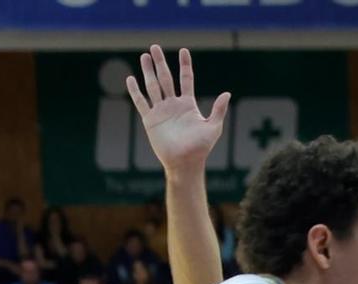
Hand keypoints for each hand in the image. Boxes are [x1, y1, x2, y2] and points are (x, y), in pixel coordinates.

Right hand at [128, 45, 228, 177]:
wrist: (185, 163)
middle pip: (166, 78)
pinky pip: (141, 102)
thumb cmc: (201, 148)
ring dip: (148, 71)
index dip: (184, 65)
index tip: (183, 51)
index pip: (186, 79)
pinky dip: (135, 91)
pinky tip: (130, 79)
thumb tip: (227, 93)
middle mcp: (173, 105)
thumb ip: (218, 110)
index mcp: (188, 105)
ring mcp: (161, 111)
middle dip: (160, 63)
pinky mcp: (150, 120)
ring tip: (144, 56)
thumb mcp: (213, 127)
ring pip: (153, 86)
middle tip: (154, 47)